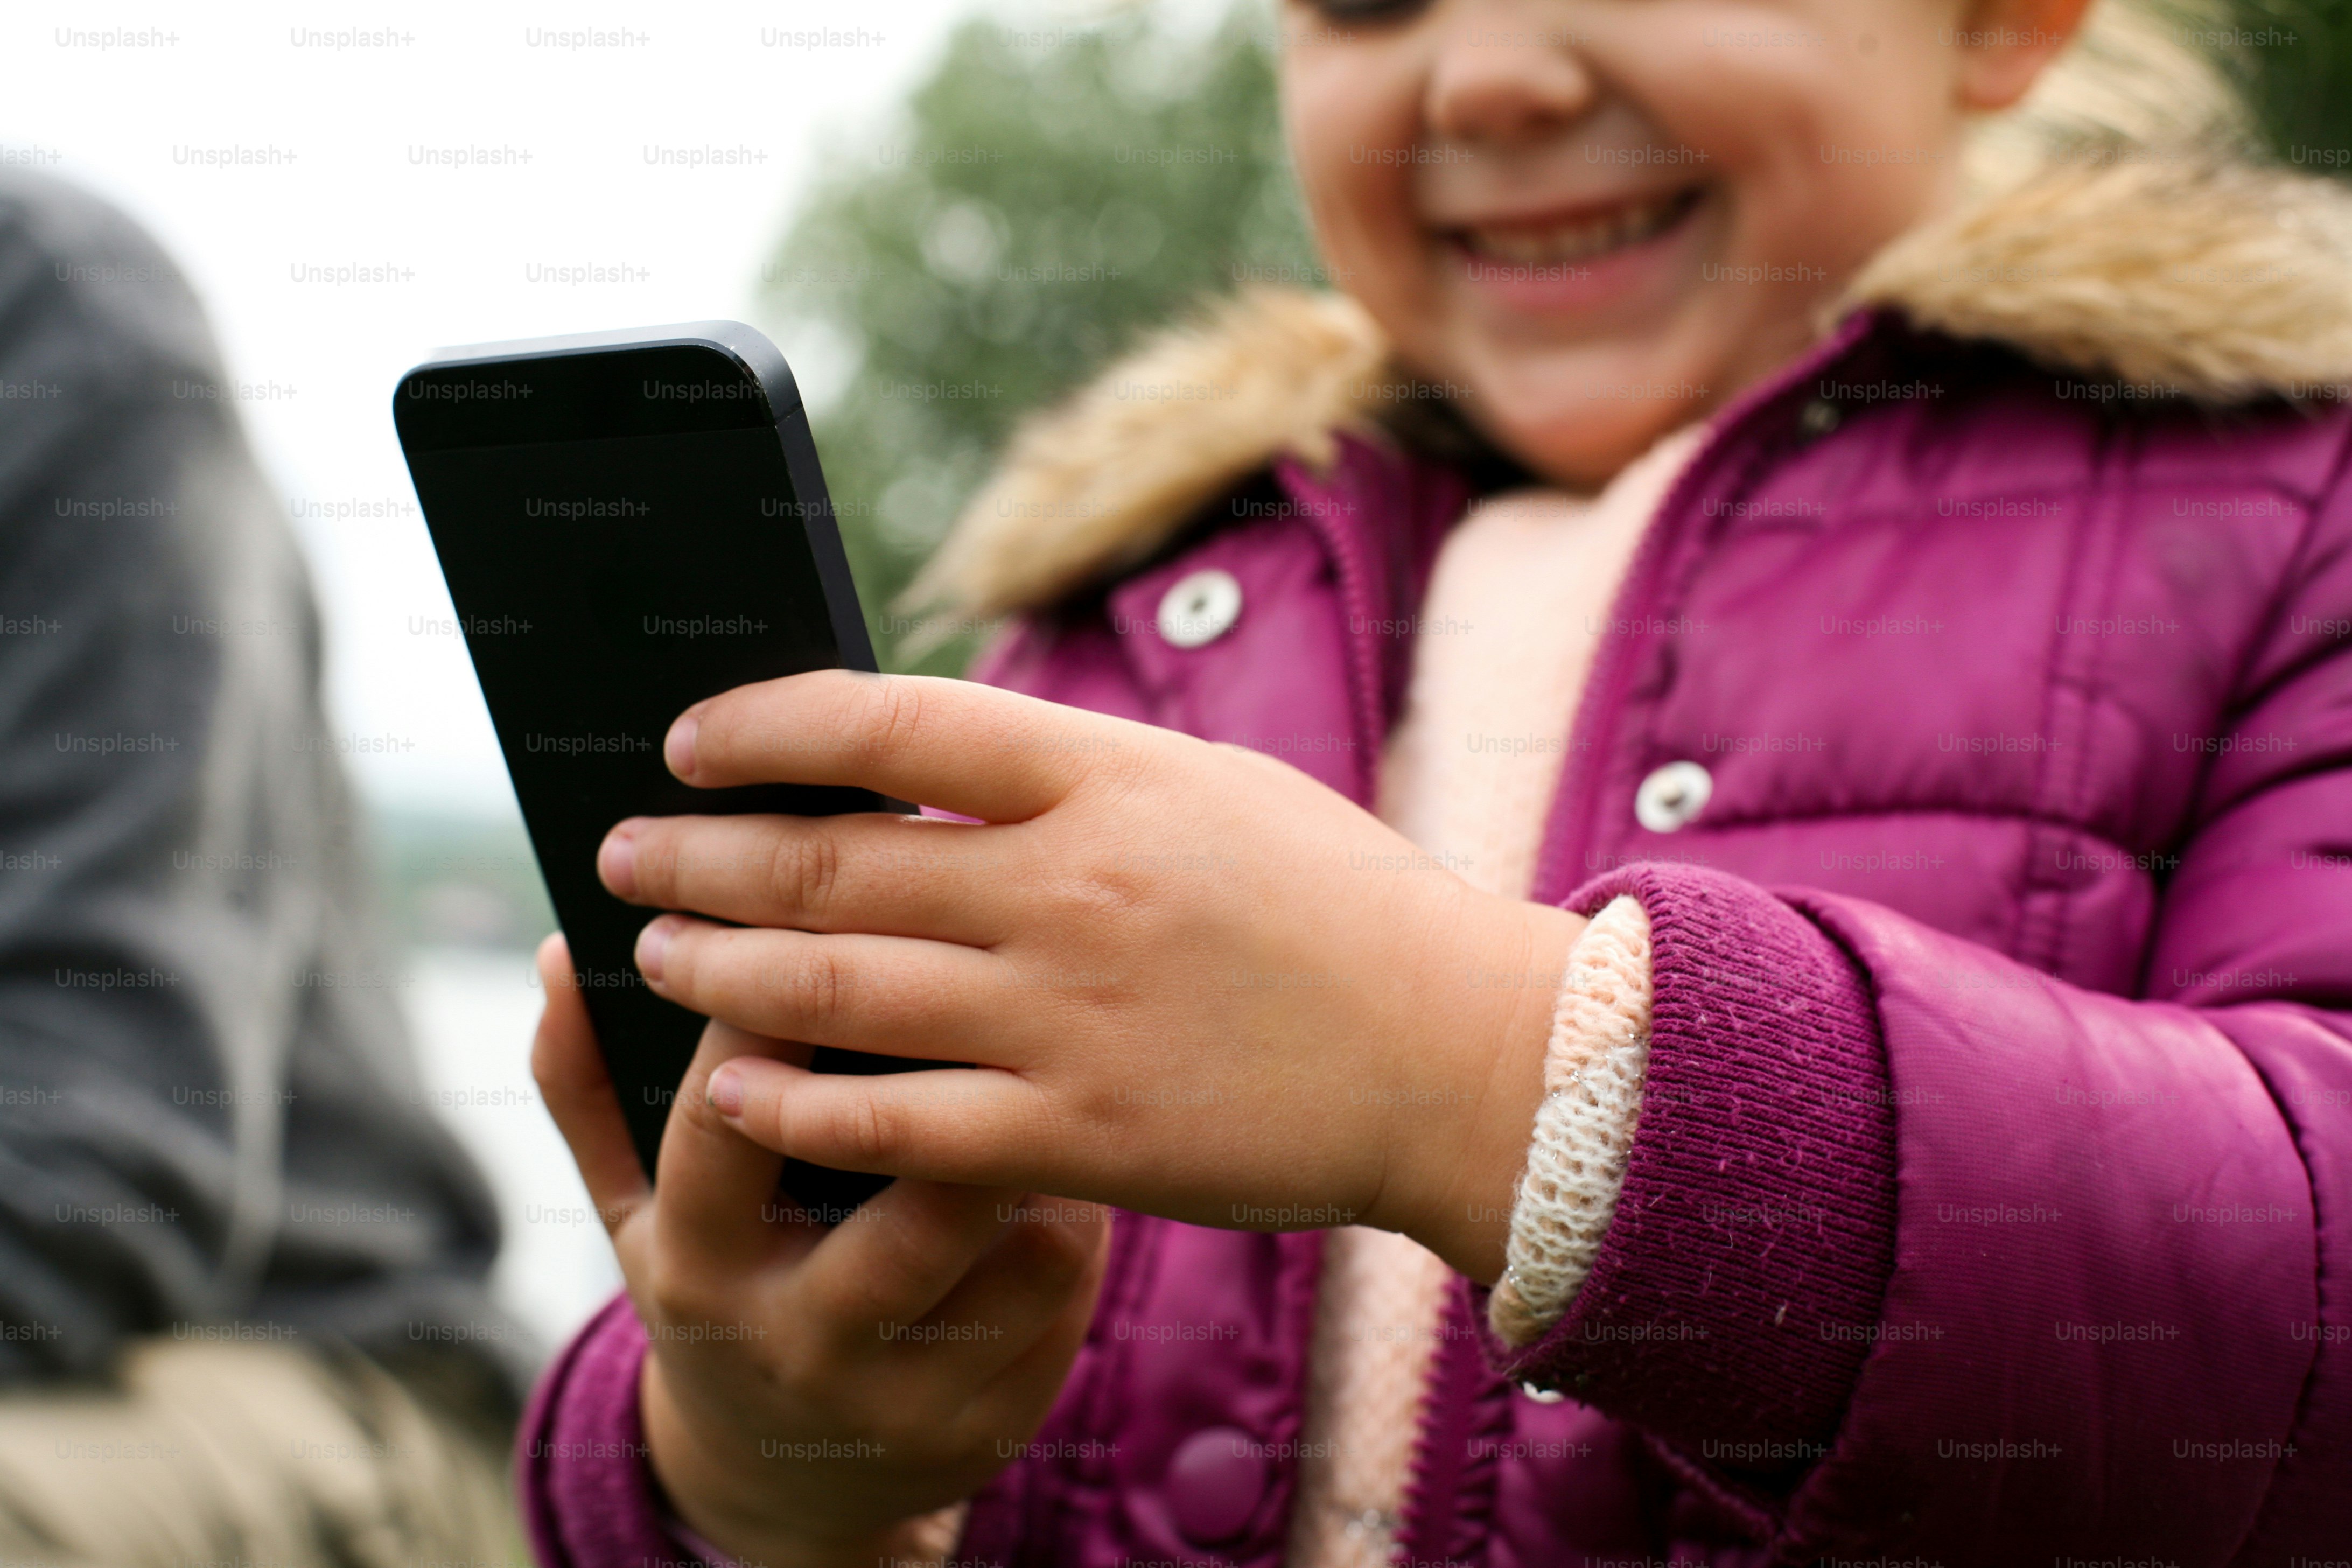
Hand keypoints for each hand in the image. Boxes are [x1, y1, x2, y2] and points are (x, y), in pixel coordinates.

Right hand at [530, 935, 1109, 1567]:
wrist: (781, 1483)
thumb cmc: (718, 1283)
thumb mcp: (633, 1210)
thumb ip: (588, 1086)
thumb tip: (557, 952)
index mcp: (700, 1266)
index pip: (729, 1126)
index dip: (776, 1011)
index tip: (835, 910)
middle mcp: (801, 1340)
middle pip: (912, 1210)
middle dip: (968, 1098)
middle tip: (999, 989)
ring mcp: (907, 1397)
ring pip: (1022, 1250)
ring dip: (1048, 1154)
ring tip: (1050, 1075)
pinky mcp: (995, 1422)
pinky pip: (1069, 1294)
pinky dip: (1082, 1215)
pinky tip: (1072, 1163)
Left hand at [599, 671, 1584, 1281]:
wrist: (1464, 1057)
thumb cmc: (1341, 910)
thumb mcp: (1214, 795)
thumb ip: (1072, 782)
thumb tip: (919, 773)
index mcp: (1113, 779)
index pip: (893, 721)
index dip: (768, 724)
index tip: (691, 740)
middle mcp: (1075, 887)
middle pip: (834, 859)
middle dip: (703, 856)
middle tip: (624, 854)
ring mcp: (1070, 1017)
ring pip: (837, 988)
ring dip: (720, 967)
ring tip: (652, 952)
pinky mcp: (1080, 1138)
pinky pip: (892, 1121)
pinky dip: (794, 1102)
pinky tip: (729, 1086)